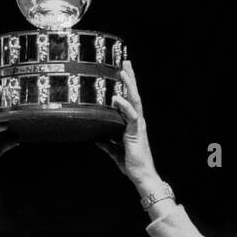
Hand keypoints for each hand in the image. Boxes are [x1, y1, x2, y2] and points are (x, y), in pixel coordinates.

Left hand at [95, 62, 159, 187]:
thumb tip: (96, 138)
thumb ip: (107, 143)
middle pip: (133, 94)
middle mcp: (137, 121)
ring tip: (123, 71)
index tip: (121, 72)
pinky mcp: (136, 133)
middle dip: (129, 78)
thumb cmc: (131, 163)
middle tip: (125, 61)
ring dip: (129, 85)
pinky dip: (124, 107)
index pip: (129, 100)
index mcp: (132, 123)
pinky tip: (117, 98)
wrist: (141, 175)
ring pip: (134, 100)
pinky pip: (131, 116)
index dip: (126, 86)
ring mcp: (138, 125)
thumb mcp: (114, 151)